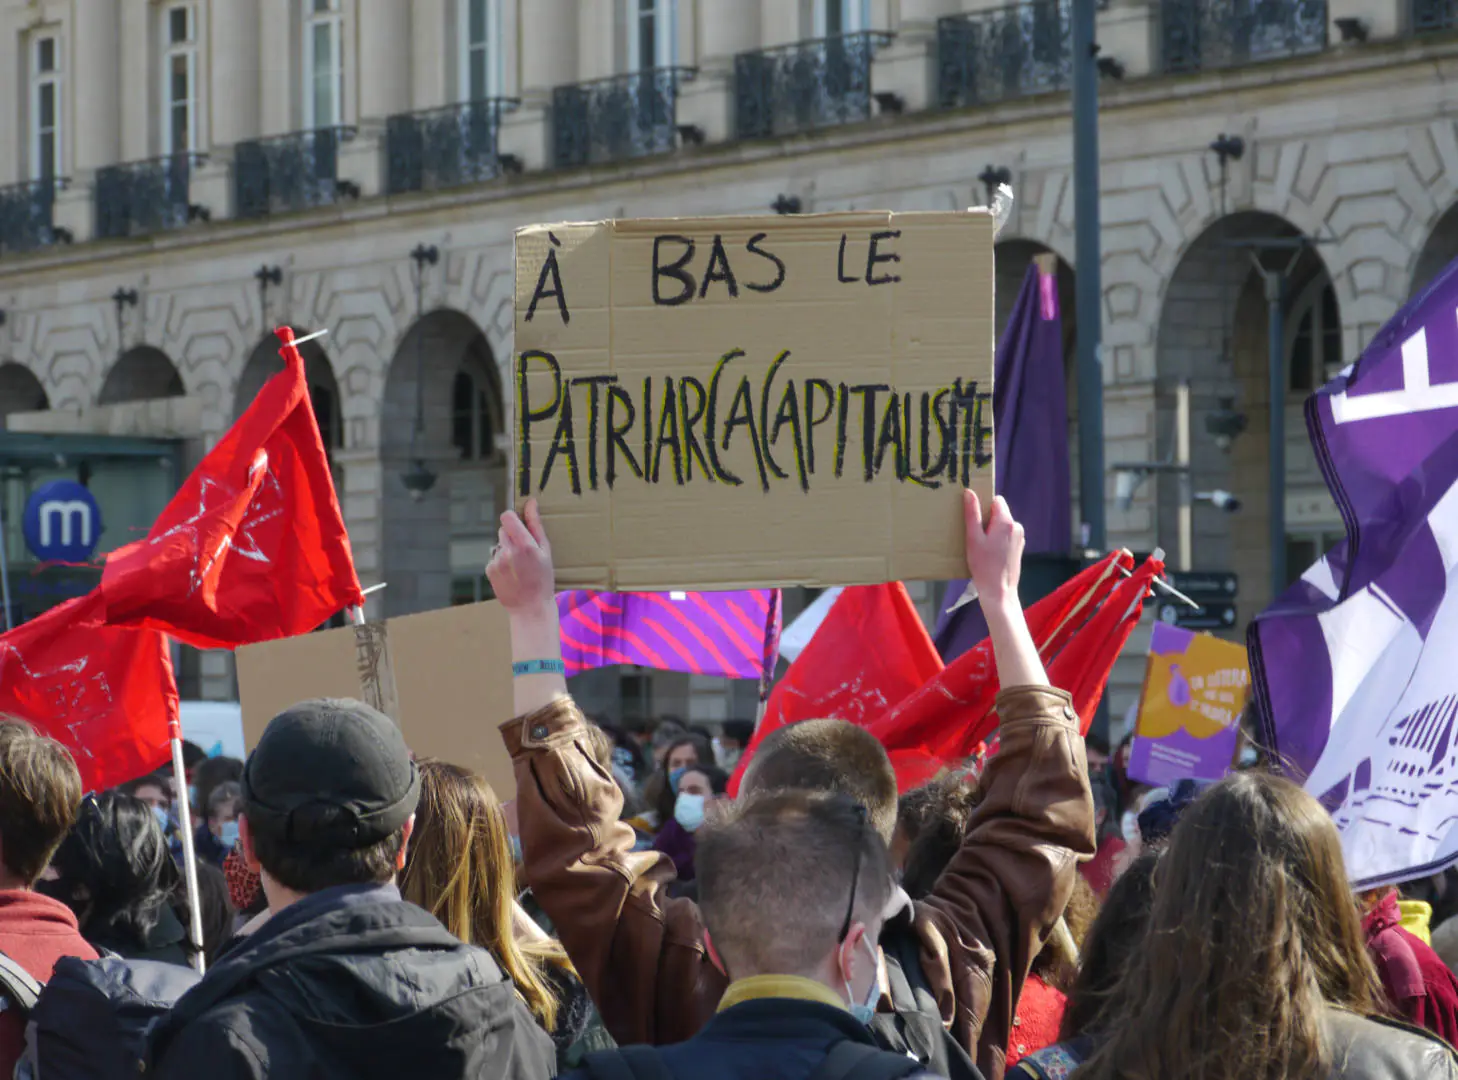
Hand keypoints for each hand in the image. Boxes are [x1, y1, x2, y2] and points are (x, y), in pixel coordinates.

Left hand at [487, 498, 554, 614]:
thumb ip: (536, 525)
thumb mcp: (546, 551)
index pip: (507, 517)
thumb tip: (531, 502)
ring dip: (507, 550)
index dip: (512, 518)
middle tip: (524, 551)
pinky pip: (494, 557)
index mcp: (525, 545)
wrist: (530, 608)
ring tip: (519, 567)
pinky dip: (501, 562)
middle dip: (512, 535)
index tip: (519, 524)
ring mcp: (497, 561)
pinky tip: (512, 574)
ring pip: (499, 544)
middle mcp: (508, 551)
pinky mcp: (489, 570)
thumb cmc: (543, 580)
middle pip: (503, 530)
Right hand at [964, 490, 1023, 606]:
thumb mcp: (973, 538)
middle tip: (973, 534)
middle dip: (986, 519)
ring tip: (980, 545)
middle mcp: (1016, 526)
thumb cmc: (983, 565)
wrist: (999, 591)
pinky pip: (1006, 535)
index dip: (984, 505)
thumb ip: (972, 514)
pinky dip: (997, 539)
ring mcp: (1020, 538)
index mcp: (1006, 522)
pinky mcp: (1019, 548)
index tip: (973, 516)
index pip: (996, 500)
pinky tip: (988, 553)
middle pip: (999, 513)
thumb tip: (970, 492)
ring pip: (1002, 525)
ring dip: (991, 530)